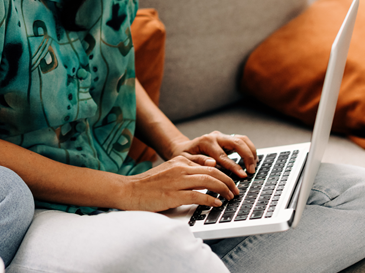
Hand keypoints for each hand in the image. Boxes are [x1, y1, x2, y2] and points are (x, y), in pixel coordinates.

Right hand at [122, 156, 239, 211]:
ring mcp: (176, 181)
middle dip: (228, 181)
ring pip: (208, 181)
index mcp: (178, 160)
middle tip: (235, 190)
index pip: (208, 164)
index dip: (223, 173)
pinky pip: (198, 196)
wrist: (129, 191)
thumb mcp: (169, 169)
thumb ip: (186, 167)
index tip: (231, 181)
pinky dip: (210, 199)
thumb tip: (210, 165)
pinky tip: (216, 203)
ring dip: (223, 189)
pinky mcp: (173, 195)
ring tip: (230, 196)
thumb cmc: (148, 184)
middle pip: (212, 171)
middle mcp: (179, 168)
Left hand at [169, 131, 256, 177]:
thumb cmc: (184, 156)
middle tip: (251, 171)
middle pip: (237, 142)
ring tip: (254, 165)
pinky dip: (249, 149)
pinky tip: (252, 159)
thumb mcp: (186, 160)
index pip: (223, 155)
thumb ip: (198, 161)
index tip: (242, 175)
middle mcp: (215, 137)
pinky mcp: (227, 139)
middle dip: (247, 156)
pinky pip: (242, 141)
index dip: (234, 166)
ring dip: (251, 151)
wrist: (183, 149)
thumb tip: (212, 163)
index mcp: (206, 142)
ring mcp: (222, 137)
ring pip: (242, 139)